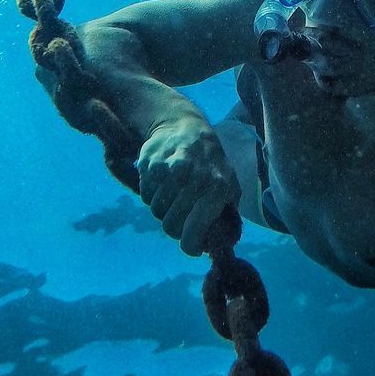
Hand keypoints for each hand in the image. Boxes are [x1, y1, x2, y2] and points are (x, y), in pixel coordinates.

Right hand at [137, 116, 240, 255]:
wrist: (188, 127)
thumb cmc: (212, 164)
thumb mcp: (229, 186)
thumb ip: (227, 217)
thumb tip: (219, 248)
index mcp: (217, 187)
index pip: (194, 231)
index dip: (189, 245)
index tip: (188, 245)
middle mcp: (194, 177)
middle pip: (170, 224)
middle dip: (174, 226)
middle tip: (179, 217)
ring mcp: (170, 168)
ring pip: (156, 210)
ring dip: (162, 208)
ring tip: (172, 194)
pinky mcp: (151, 160)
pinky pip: (145, 193)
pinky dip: (151, 193)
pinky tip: (162, 181)